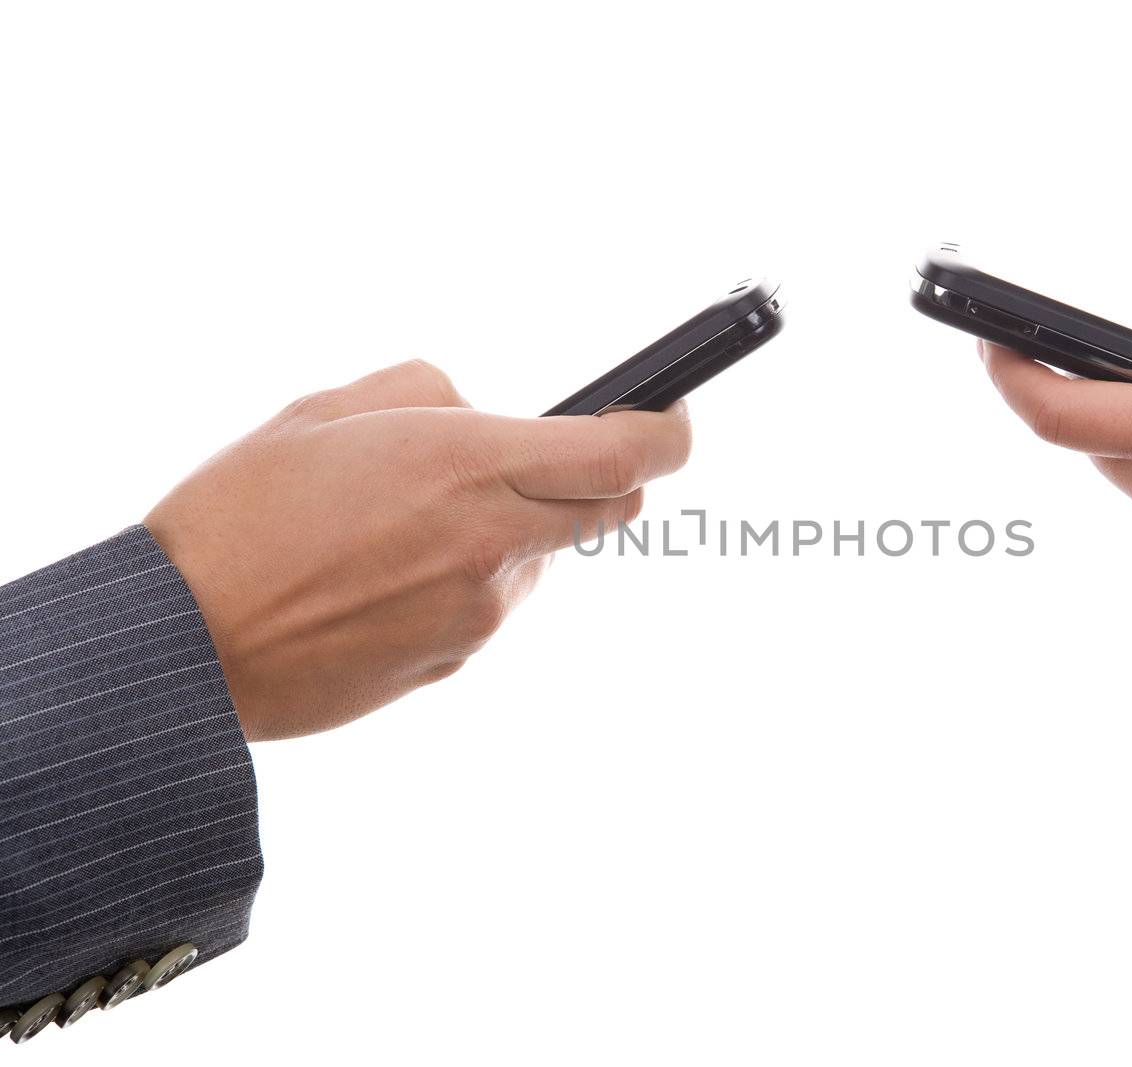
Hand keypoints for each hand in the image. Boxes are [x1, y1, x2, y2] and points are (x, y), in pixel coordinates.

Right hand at [145, 360, 690, 740]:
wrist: (187, 647)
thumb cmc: (240, 515)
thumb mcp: (329, 410)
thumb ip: (430, 394)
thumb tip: (483, 412)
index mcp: (467, 466)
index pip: (623, 455)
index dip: (669, 433)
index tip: (673, 416)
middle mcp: (492, 544)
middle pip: (610, 508)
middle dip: (601, 478)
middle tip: (544, 457)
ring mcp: (480, 613)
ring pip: (543, 559)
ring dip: (514, 531)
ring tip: (404, 525)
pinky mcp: (456, 663)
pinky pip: (491, 606)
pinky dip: (466, 580)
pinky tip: (385, 575)